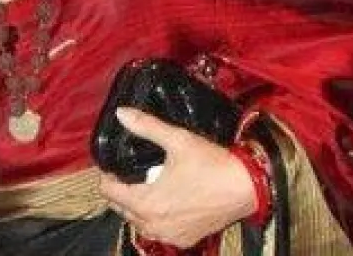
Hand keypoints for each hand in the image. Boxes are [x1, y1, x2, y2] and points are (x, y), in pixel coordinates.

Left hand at [99, 107, 255, 247]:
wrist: (247, 187)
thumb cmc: (212, 164)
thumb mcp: (177, 140)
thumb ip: (146, 126)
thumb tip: (121, 113)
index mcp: (148, 203)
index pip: (109, 193)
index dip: (106, 176)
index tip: (111, 165)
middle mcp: (155, 225)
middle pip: (121, 209)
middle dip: (119, 191)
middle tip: (126, 173)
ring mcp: (171, 235)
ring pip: (138, 224)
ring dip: (134, 207)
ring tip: (142, 186)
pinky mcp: (186, 239)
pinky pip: (158, 233)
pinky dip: (153, 220)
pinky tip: (161, 203)